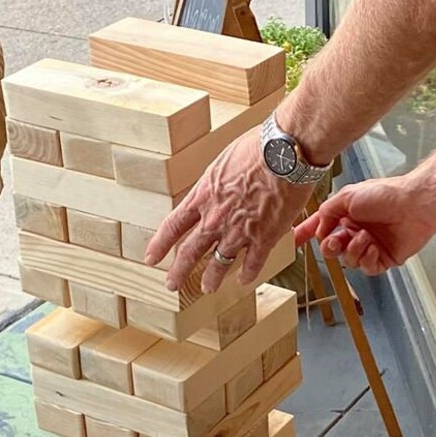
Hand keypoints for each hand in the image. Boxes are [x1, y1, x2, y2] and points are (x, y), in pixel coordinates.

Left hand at [145, 134, 316, 293]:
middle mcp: (215, 219)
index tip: (151, 258)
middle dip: (178, 272)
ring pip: (219, 264)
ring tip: (207, 288)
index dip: (160, 245)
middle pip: (190, 252)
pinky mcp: (264, 238)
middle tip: (172, 284)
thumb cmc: (257, 148)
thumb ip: (216, 182)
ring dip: (211, 279)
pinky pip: (252, 263)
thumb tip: (217, 186)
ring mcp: (238, 231)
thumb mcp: (223, 162)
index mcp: (202, 196)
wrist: (284, 154)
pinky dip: (248, 274)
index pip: (172, 226)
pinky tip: (244, 280)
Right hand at [295, 174, 435, 276]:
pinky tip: (374, 246)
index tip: (293, 241)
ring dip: (353, 250)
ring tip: (365, 238)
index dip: (305, 234)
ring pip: (348, 260)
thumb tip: (318, 229)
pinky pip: (366, 268)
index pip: (320, 227)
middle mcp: (355, 231)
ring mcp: (369, 246)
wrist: (414, 205)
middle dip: (330, 246)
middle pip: (331, 249)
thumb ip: (327, 212)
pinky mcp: (383, 259)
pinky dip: (367, 258)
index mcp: (345, 215)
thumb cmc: (384, 195)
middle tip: (336, 240)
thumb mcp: (347, 196)